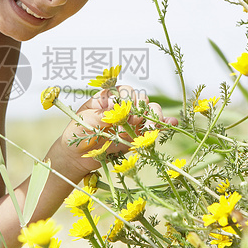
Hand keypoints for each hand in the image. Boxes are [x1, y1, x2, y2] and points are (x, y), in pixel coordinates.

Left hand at [56, 85, 177, 175]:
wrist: (77, 156)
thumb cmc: (77, 134)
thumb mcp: (84, 121)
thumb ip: (99, 114)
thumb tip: (115, 107)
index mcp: (108, 98)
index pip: (123, 91)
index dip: (126, 98)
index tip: (122, 109)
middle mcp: (122, 107)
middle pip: (139, 98)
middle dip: (140, 107)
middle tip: (134, 120)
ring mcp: (131, 120)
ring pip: (149, 111)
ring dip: (154, 115)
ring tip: (152, 124)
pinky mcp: (137, 134)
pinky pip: (153, 127)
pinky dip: (163, 125)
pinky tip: (171, 124)